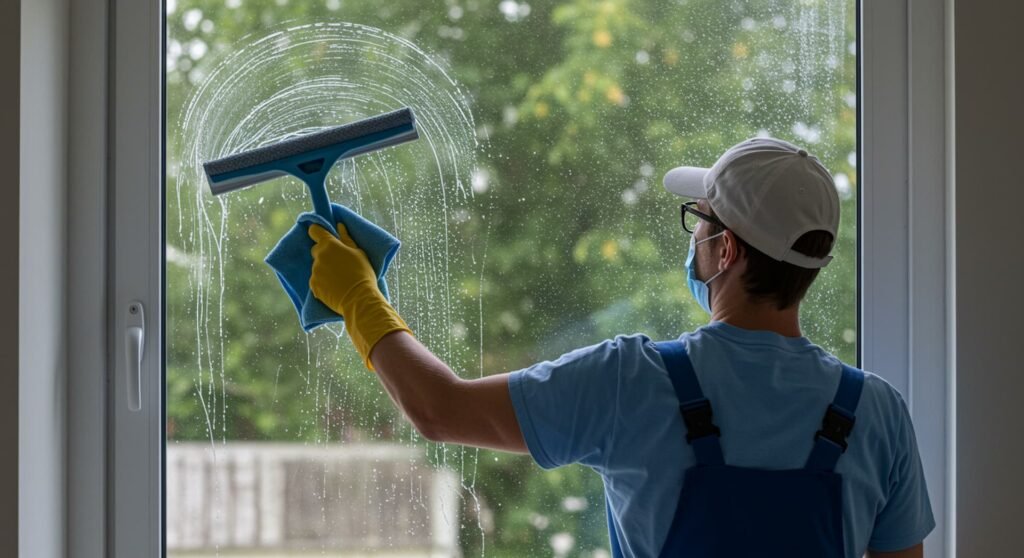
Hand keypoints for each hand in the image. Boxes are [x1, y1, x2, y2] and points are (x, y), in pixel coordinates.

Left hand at [308, 222, 411, 369]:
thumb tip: (339, 226)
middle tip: (338, 262)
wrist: (359, 300)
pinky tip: (334, 287)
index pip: (314, 231)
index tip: (323, 235)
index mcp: (329, 245)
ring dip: (324, 269)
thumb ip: (346, 239)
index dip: (318, 231)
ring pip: (317, 267)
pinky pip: (316, 280)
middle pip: (316, 250)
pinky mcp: (313, 286)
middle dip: (324, 253)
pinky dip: (322, 282)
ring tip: (338, 278)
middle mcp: (318, 257)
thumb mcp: (359, 253)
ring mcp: (314, 272)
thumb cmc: (363, 274)